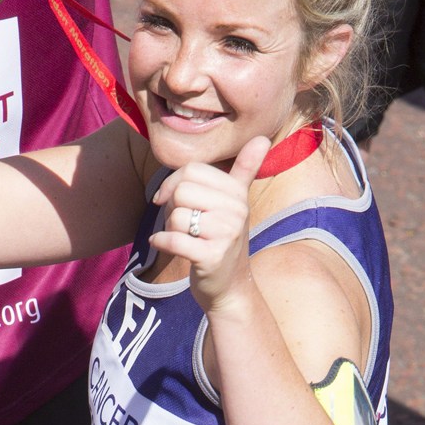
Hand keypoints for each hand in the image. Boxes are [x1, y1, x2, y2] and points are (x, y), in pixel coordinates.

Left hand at [150, 136, 270, 311]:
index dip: (173, 184)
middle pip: (181, 191)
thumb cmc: (223, 240)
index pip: (191, 170)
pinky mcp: (211, 257)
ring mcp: (226, 234)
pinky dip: (162, 242)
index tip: (170, 199)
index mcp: (237, 193)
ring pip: (176, 216)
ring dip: (169, 228)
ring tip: (183, 238)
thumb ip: (245, 170)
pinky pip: (173, 239)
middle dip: (171, 208)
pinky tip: (165, 245)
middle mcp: (236, 210)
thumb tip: (263, 138)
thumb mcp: (235, 203)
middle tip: (181, 224)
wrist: (230, 287)